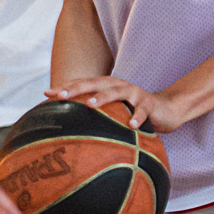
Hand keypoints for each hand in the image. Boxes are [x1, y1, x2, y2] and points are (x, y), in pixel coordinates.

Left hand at [45, 77, 185, 133]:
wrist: (167, 109)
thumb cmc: (134, 113)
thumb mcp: (114, 112)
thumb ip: (96, 116)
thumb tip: (69, 130)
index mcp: (107, 87)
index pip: (83, 84)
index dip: (65, 87)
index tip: (46, 94)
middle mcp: (118, 86)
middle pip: (95, 83)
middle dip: (77, 88)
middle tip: (61, 96)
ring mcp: (134, 93)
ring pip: (117, 92)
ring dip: (103, 98)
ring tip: (90, 105)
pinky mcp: (149, 104)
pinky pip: (143, 110)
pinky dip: (138, 117)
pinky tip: (131, 126)